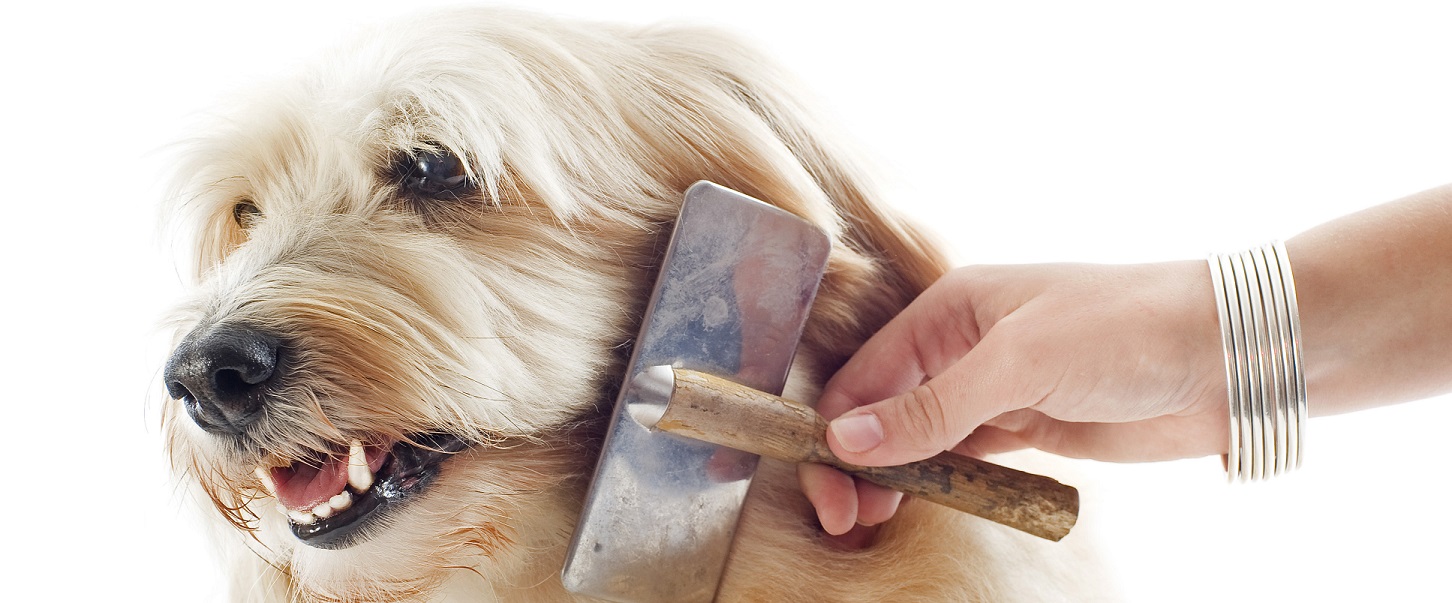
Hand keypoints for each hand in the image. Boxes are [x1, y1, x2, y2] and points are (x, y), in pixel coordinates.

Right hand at [799, 261, 1229, 535]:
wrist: (1228, 354)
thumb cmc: (1126, 329)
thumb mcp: (1020, 363)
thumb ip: (932, 407)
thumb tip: (844, 440)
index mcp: (950, 308)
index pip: (865, 373)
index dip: (834, 428)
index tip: (826, 485)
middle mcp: (962, 345)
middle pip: (882, 407)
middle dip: (855, 460)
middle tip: (845, 519)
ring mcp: (995, 388)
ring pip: (918, 436)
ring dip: (891, 477)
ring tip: (871, 524)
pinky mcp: (1027, 426)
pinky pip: (962, 457)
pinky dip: (935, 483)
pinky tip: (918, 507)